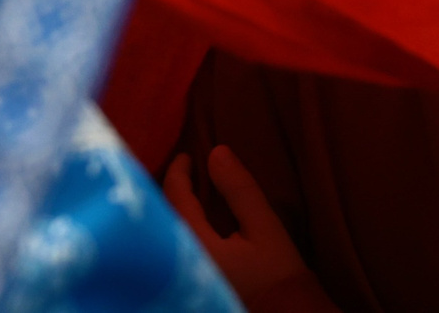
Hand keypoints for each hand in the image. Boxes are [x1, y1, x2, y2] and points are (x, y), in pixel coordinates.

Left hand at [164, 148, 338, 312]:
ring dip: (172, 212)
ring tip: (184, 195)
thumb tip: (216, 153)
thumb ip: (239, 190)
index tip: (187, 157)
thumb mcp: (264, 228)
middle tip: (183, 173)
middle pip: (162, 217)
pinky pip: (172, 251)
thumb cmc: (276, 277)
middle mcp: (179, 264)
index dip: (179, 173)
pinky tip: (189, 227)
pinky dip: (177, 231)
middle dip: (170, 192)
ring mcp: (181, 278)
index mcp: (195, 246)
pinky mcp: (191, 286)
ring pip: (166, 234)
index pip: (175, 199)